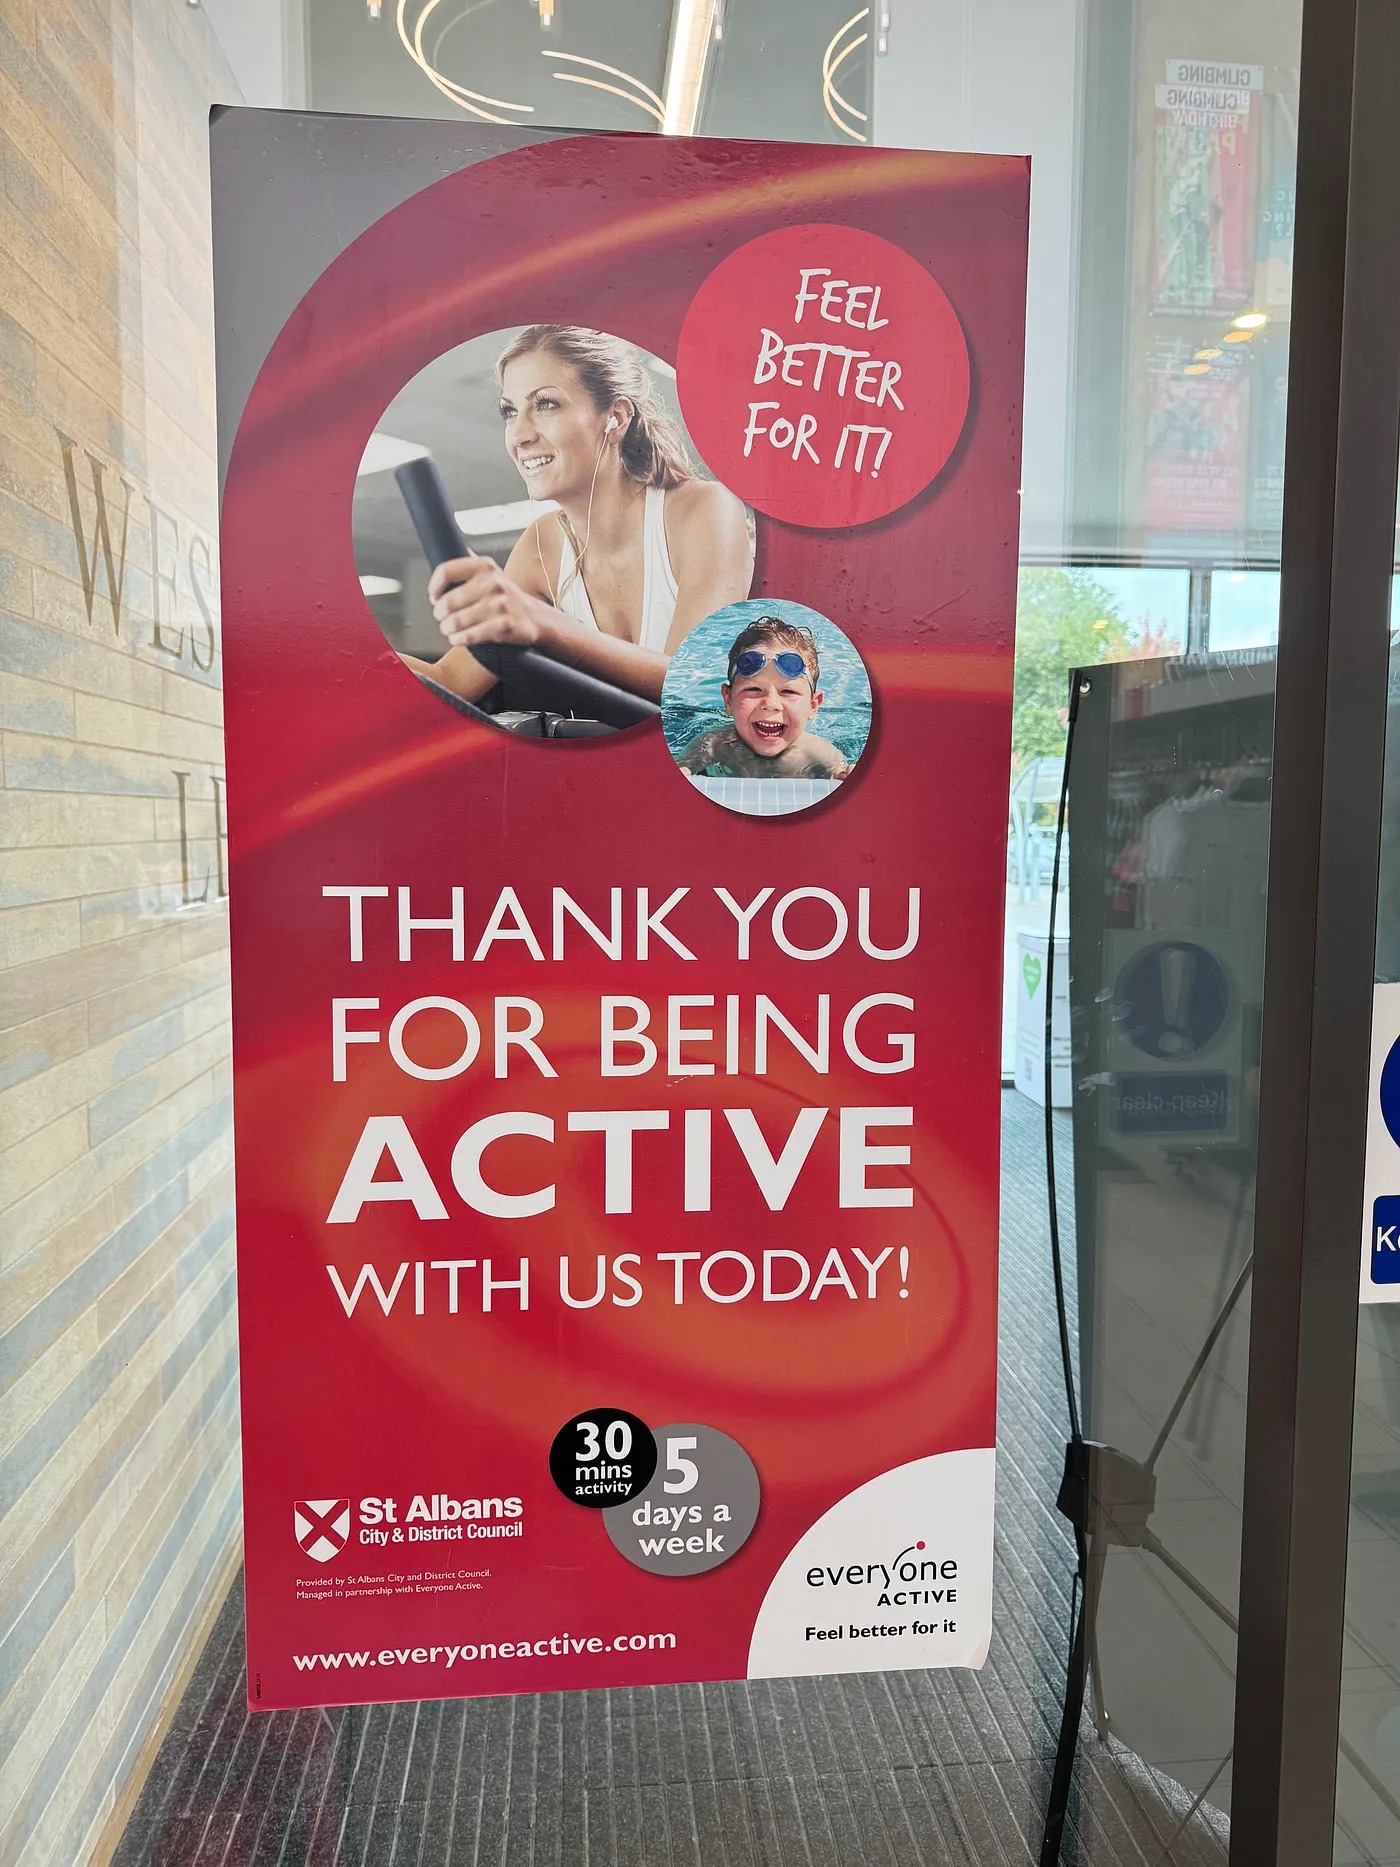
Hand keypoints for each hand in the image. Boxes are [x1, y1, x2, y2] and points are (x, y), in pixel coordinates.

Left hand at [429, 556, 548, 651]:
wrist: (536, 617)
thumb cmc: (506, 598)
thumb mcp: (491, 574)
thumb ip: (469, 564)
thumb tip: (444, 548)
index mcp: (485, 566)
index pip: (446, 571)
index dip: (434, 587)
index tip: (434, 597)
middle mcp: (492, 582)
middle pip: (447, 601)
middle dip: (440, 615)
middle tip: (443, 619)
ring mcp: (500, 604)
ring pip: (456, 621)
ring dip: (447, 629)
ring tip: (449, 630)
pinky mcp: (504, 625)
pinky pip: (469, 635)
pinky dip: (459, 639)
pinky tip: (458, 638)